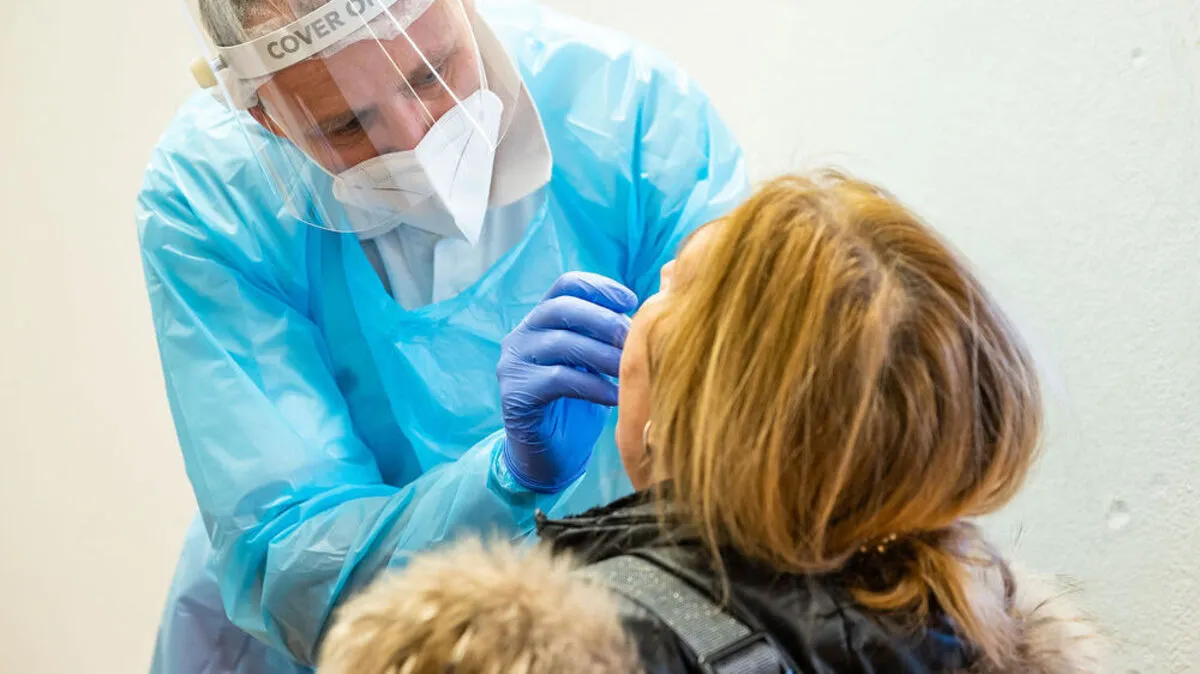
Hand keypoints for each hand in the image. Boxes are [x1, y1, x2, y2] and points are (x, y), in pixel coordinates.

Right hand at [498, 272, 637, 492]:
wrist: (550, 457)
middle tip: (633, 339)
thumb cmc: (579, 405)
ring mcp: (513, 365)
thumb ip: (606, 336)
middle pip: (562, 308)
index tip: (631, 301)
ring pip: (561, 343)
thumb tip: (650, 312)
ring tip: (629, 369)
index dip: (599, 287)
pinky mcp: (514, 395)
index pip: (565, 285)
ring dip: (602, 355)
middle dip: (603, 320)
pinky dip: (592, 386)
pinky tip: (615, 396)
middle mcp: (521, 336)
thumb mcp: (594, 362)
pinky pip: (558, 380)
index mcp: (540, 320)